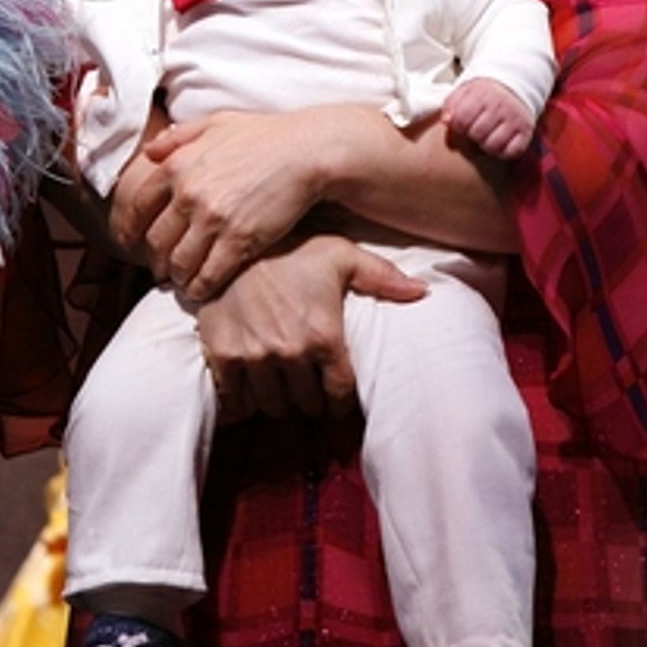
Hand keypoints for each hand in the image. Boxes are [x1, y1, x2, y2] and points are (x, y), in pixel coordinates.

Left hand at [129, 108, 345, 300]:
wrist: (306, 152)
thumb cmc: (265, 135)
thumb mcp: (215, 123)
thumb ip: (179, 137)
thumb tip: (151, 151)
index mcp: (177, 165)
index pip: (138, 206)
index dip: (130, 230)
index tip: (130, 244)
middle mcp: (188, 194)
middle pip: (156, 240)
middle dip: (155, 260)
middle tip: (159, 269)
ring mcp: (213, 220)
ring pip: (179, 262)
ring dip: (176, 276)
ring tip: (181, 281)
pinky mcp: (239, 241)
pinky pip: (208, 275)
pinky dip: (199, 287)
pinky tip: (201, 290)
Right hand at [195, 232, 424, 418]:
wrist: (233, 240)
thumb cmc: (292, 247)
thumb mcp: (340, 255)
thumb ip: (382, 277)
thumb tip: (423, 292)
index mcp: (324, 335)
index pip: (339, 393)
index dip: (340, 401)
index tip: (336, 399)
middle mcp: (291, 352)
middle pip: (306, 403)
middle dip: (311, 401)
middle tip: (309, 394)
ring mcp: (255, 356)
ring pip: (274, 406)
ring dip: (281, 403)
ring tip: (283, 391)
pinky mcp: (223, 355)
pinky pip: (237, 400)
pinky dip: (244, 403)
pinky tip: (250, 392)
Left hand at [442, 79, 535, 159]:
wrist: (513, 87)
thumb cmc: (484, 95)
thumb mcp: (464, 92)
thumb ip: (451, 105)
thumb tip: (446, 120)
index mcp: (482, 94)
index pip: (462, 119)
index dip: (458, 126)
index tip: (461, 125)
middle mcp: (500, 106)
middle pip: (477, 133)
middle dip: (472, 135)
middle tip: (475, 130)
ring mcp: (515, 119)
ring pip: (493, 145)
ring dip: (486, 145)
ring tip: (486, 136)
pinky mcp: (526, 131)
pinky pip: (512, 151)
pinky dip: (503, 152)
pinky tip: (499, 143)